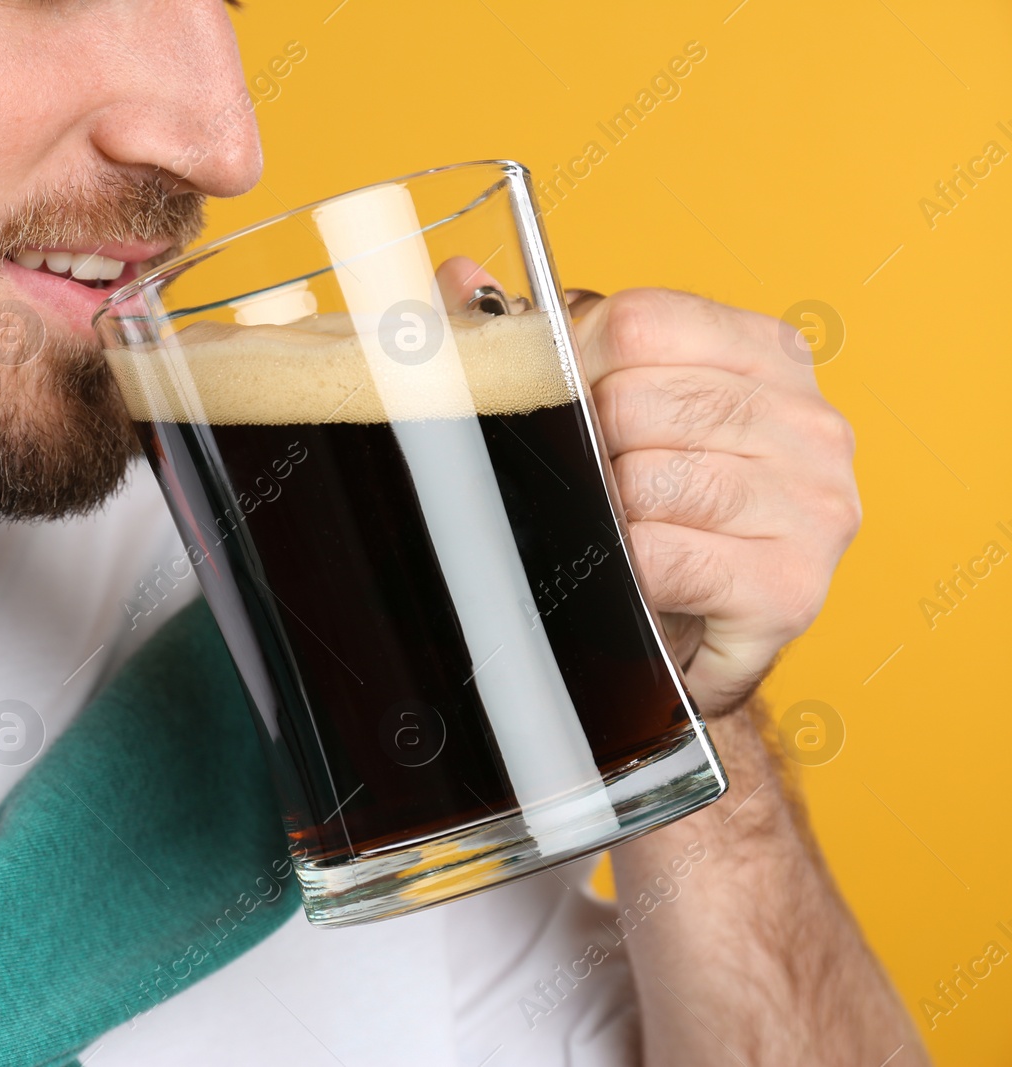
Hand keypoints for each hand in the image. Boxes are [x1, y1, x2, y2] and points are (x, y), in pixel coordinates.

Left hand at [571, 287, 859, 715]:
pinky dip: (627, 570)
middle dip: (586, 447)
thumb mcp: (602, 411)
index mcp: (767, 355)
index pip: (639, 321)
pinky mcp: (789, 585)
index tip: (556, 401)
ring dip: (606, 514)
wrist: (699, 640)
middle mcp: (807, 421)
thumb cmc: (656, 514)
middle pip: (634, 401)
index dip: (569, 363)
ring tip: (618, 531)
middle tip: (593, 484)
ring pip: (644, 482)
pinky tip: (639, 575)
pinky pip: (660, 558)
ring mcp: (812, 503)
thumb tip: (457, 280)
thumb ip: (530, 338)